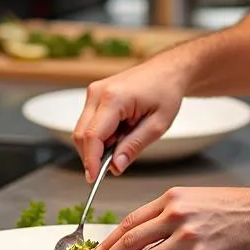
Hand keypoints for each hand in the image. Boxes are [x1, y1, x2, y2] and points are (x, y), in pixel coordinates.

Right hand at [72, 56, 188, 181]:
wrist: (167, 70)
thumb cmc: (166, 92)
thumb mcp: (157, 125)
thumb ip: (134, 146)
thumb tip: (115, 167)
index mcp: (113, 98)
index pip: (92, 137)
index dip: (91, 161)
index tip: (94, 179)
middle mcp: (97, 92)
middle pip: (81, 134)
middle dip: (93, 155)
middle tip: (116, 164)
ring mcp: (94, 92)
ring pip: (83, 130)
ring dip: (99, 144)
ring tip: (126, 140)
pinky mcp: (95, 95)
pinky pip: (89, 122)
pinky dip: (101, 135)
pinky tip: (121, 132)